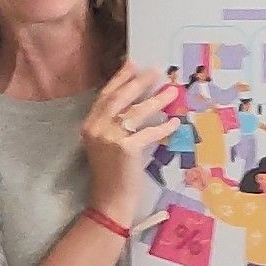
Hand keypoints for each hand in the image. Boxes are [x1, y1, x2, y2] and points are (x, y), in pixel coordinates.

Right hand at [81, 62, 178, 217]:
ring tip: (171, 91)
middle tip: (156, 72)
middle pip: (119, 98)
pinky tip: (175, 123)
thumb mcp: (106, 144)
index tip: (133, 65)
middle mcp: (96, 128)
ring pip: (136, 112)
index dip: (120, 79)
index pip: (105, 96)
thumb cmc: (112, 173)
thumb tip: (136, 103)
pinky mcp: (125, 149)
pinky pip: (148, 133)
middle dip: (138, 82)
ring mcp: (109, 138)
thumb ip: (113, 124)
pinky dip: (163, 127)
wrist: (109, 200)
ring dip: (156, 100)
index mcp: (90, 124)